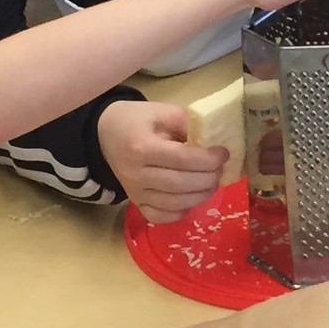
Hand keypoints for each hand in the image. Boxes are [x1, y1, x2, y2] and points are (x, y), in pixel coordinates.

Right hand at [99, 100, 227, 222]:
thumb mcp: (161, 111)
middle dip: (208, 178)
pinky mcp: (135, 203)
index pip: (182, 159)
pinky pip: (161, 216)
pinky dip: (181, 211)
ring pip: (174, 204)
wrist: (105, 135)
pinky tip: (191, 197)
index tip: (223, 154)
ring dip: (200, 195)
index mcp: (141, 147)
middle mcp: (135, 174)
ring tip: (211, 181)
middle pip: (180, 184)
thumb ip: (187, 123)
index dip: (208, 159)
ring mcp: (134, 192)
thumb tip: (213, 141)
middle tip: (220, 169)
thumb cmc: (137, 120)